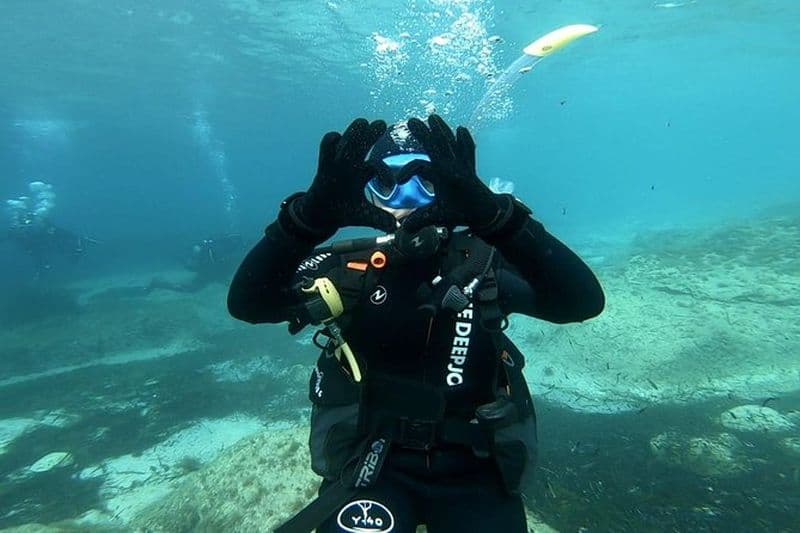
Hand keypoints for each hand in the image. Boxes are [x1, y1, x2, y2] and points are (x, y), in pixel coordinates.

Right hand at [293, 118, 396, 233]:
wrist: (321, 216)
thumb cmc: (344, 211)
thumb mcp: (364, 215)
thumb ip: (379, 218)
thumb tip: (396, 228)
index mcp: (362, 174)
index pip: (376, 166)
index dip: (385, 173)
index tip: (391, 186)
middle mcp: (352, 164)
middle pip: (363, 143)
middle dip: (371, 134)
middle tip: (381, 124)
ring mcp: (337, 162)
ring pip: (347, 139)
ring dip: (354, 132)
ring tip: (363, 124)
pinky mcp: (324, 164)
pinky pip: (327, 145)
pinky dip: (332, 140)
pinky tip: (338, 140)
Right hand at [402, 115, 499, 233]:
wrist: (487, 213)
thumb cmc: (462, 214)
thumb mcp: (439, 217)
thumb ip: (420, 221)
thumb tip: (403, 229)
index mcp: (443, 176)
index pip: (420, 167)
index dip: (407, 172)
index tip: (397, 183)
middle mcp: (452, 166)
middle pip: (435, 145)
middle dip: (423, 133)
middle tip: (412, 121)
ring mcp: (462, 164)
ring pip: (451, 142)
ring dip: (442, 129)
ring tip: (433, 117)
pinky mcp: (470, 167)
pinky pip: (467, 150)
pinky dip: (464, 141)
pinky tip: (462, 130)